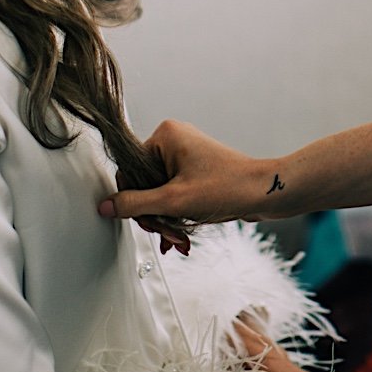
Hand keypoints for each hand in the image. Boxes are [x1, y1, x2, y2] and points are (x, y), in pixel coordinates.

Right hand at [99, 119, 289, 225]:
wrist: (266, 193)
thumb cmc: (228, 188)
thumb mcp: (174, 201)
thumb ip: (135, 204)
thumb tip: (105, 206)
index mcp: (165, 135)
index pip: (129, 171)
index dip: (136, 201)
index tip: (151, 219)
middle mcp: (174, 140)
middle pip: (143, 185)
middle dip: (155, 214)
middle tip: (169, 232)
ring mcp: (185, 156)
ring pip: (158, 195)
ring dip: (167, 220)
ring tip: (180, 237)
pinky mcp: (195, 171)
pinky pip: (173, 195)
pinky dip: (176, 216)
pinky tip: (181, 236)